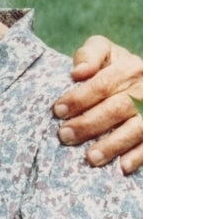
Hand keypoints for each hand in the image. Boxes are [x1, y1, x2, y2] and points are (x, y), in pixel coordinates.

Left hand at [54, 36, 142, 173]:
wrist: (149, 78)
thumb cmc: (114, 66)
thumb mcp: (104, 50)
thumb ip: (89, 55)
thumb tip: (78, 73)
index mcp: (130, 67)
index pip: (102, 84)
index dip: (79, 98)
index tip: (58, 111)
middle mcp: (145, 89)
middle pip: (116, 108)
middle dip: (89, 124)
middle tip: (65, 136)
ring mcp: (155, 111)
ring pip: (136, 129)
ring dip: (113, 144)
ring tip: (90, 158)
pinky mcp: (161, 128)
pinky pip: (153, 144)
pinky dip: (139, 156)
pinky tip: (123, 167)